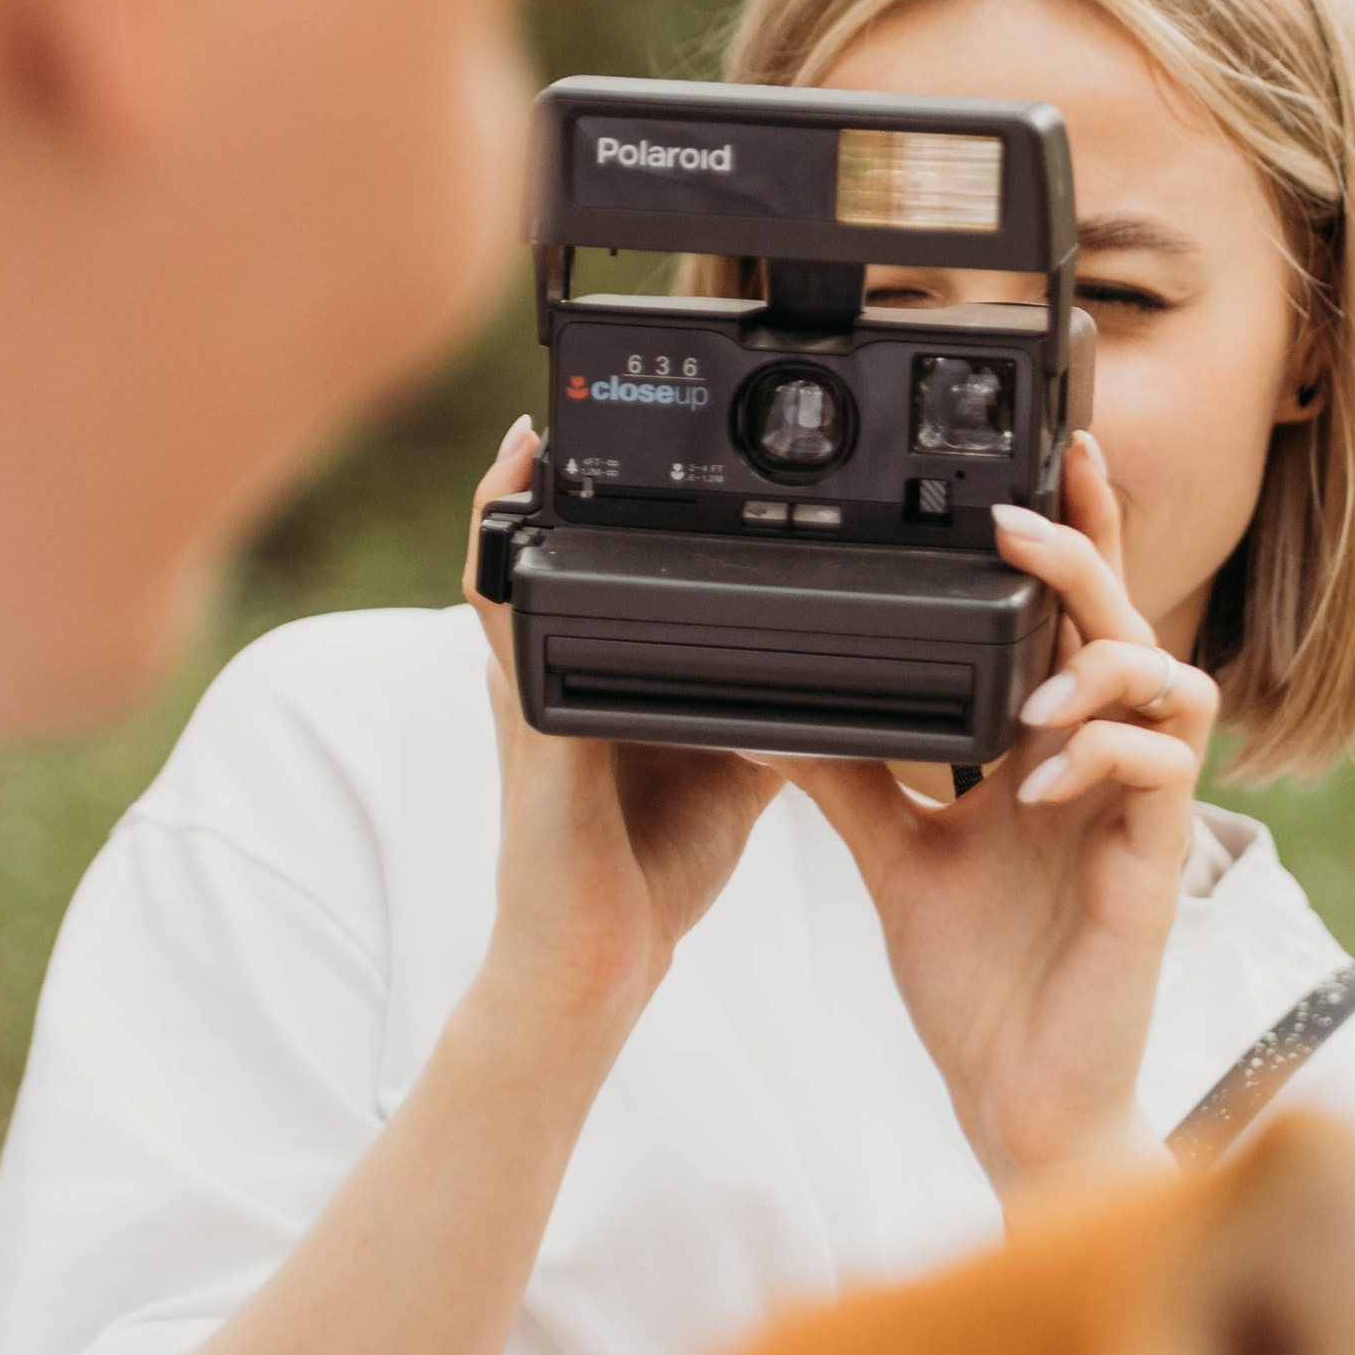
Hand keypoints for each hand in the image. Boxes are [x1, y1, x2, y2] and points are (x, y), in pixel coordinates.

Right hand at [463, 419, 776, 1034]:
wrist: (596, 958)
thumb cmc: (654, 867)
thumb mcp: (739, 764)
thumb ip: (778, 704)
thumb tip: (851, 655)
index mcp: (599, 671)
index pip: (598, 565)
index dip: (607, 504)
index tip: (651, 435)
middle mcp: (551, 666)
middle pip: (544, 548)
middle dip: (554, 476)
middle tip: (579, 397)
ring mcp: (529, 685)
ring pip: (508, 563)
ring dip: (519, 494)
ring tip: (541, 423)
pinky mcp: (528, 712)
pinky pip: (503, 612)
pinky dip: (504, 544)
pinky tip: (519, 486)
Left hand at [783, 436, 1217, 1189]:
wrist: (1014, 1093)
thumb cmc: (977, 981)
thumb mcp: (894, 856)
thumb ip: (852, 776)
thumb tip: (776, 710)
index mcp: (1052, 751)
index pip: (1068, 621)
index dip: (1069, 538)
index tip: (1040, 461)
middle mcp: (1103, 766)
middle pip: (1123, 623)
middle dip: (1083, 558)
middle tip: (1016, 522)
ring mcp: (1135, 811)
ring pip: (1172, 682)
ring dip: (1103, 665)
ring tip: (1035, 695)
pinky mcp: (1154, 866)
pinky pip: (1159, 775)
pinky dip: (1102, 759)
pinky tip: (1039, 785)